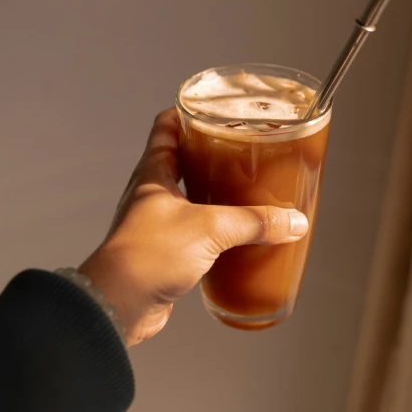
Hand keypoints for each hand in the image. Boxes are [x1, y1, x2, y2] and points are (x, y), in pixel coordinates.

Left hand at [79, 109, 308, 345]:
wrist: (119, 304)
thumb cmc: (147, 255)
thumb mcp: (209, 229)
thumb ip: (253, 223)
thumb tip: (292, 221)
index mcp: (153, 174)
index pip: (166, 128)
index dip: (186, 113)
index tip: (211, 107)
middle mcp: (152, 194)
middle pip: (179, 160)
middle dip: (208, 153)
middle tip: (238, 147)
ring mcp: (156, 222)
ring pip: (187, 196)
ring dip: (211, 191)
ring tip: (243, 187)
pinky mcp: (164, 251)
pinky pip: (192, 230)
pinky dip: (212, 227)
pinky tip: (233, 235)